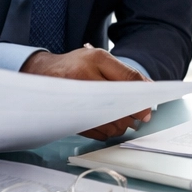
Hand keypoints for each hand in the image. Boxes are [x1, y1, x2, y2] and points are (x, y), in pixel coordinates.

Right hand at [23, 48, 153, 138]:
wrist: (43, 72)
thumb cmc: (76, 65)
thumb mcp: (101, 59)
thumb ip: (126, 73)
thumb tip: (149, 90)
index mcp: (96, 59)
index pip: (128, 80)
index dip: (141, 97)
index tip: (147, 110)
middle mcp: (84, 76)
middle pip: (119, 105)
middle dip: (131, 115)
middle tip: (136, 118)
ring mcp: (75, 98)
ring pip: (109, 122)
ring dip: (120, 125)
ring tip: (119, 119)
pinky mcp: (70, 116)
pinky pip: (97, 132)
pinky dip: (106, 131)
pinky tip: (105, 123)